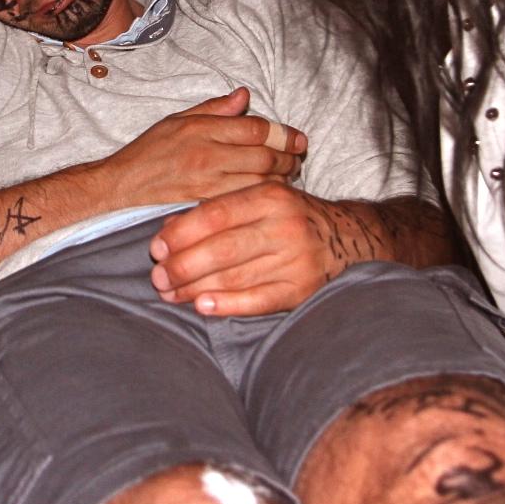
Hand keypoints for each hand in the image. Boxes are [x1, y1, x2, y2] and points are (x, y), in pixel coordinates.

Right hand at [96, 88, 306, 207]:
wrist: (121, 185)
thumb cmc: (150, 151)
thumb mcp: (178, 119)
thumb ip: (215, 109)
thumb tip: (246, 96)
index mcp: (203, 129)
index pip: (256, 129)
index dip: (284, 134)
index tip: (299, 140)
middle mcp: (207, 155)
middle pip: (264, 156)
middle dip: (288, 159)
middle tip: (298, 160)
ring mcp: (206, 183)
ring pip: (259, 181)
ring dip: (280, 180)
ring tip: (288, 177)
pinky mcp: (205, 206)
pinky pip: (244, 201)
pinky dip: (261, 197)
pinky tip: (267, 195)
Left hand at [148, 181, 354, 315]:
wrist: (348, 238)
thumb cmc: (290, 217)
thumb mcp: (260, 200)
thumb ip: (218, 210)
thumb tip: (169, 229)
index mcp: (271, 196)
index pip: (217, 214)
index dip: (182, 232)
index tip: (156, 246)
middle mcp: (285, 225)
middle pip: (223, 248)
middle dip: (184, 265)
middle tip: (158, 276)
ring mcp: (296, 259)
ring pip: (236, 276)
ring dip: (196, 288)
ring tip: (171, 294)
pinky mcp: (302, 289)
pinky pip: (259, 300)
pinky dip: (228, 304)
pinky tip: (203, 307)